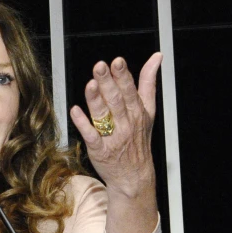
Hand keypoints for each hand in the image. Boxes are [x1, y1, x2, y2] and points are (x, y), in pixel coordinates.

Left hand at [69, 53, 162, 232]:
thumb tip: (157, 57)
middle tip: (100, 66)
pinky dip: (83, 123)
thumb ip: (149, 82)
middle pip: (116, 100)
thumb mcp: (149, 110)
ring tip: (90, 84)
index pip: (130, 90)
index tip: (117, 61)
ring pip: (104, 116)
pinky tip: (75, 111)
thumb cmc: (138, 139)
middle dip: (108, 83)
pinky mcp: (99, 150)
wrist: (134, 175)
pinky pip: (91, 136)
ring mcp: (112, 137)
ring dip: (96, 100)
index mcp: (137, 112)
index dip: (123, 76)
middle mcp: (126, 123)